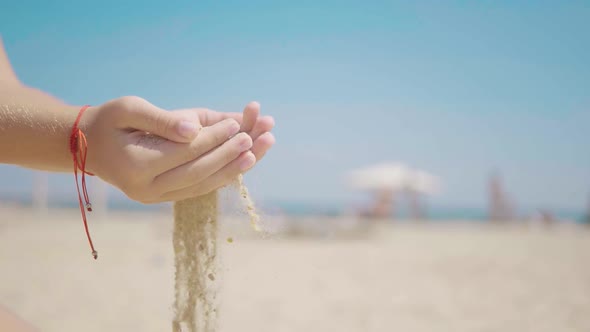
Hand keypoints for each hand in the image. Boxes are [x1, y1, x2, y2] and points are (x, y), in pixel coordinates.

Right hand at [82, 96, 274, 202]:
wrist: (90, 146)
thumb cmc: (111, 121)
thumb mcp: (129, 109)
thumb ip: (162, 120)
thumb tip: (195, 130)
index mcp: (136, 165)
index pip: (185, 151)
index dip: (214, 138)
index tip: (236, 125)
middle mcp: (146, 189)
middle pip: (197, 173)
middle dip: (228, 156)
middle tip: (253, 140)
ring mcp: (155, 198)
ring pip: (201, 186)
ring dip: (231, 171)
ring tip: (256, 154)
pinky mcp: (163, 199)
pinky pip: (198, 189)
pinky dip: (220, 177)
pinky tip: (240, 165)